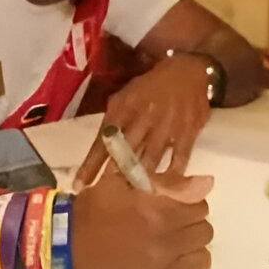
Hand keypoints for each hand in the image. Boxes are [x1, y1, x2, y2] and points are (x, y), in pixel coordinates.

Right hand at [72, 171, 213, 268]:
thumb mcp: (122, 185)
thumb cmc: (92, 213)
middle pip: (203, 233)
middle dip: (190, 226)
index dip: (189, 205)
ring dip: (190, 252)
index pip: (200, 208)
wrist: (63, 250)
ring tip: (172, 250)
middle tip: (173, 227)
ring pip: (202, 260)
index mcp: (158, 214)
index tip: (176, 209)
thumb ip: (166, 182)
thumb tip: (206, 182)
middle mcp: (165, 244)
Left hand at [76, 54, 212, 187]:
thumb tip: (100, 148)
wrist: (188, 71)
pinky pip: (179, 157)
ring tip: (132, 197)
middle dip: (114, 175)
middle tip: (105, 197)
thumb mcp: (126, 95)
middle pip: (125, 152)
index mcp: (124, 108)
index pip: (103, 140)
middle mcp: (143, 116)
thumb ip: (114, 120)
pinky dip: (172, 174)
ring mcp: (167, 125)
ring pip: (151, 158)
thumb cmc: (151, 87)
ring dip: (141, 179)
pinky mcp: (188, 131)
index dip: (91, 164)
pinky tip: (165, 188)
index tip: (80, 185)